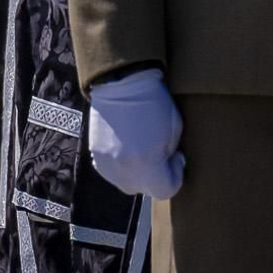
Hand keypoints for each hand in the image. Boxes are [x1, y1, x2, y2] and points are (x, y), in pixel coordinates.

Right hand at [87, 72, 184, 199]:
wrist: (121, 82)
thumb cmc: (154, 102)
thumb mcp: (175, 128)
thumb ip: (170, 156)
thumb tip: (166, 166)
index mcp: (147, 164)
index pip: (165, 190)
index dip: (176, 177)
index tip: (176, 158)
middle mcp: (125, 171)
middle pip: (145, 189)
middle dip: (156, 175)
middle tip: (159, 152)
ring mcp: (108, 166)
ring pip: (128, 183)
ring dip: (138, 172)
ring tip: (142, 147)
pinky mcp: (96, 158)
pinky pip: (113, 173)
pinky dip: (122, 165)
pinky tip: (127, 144)